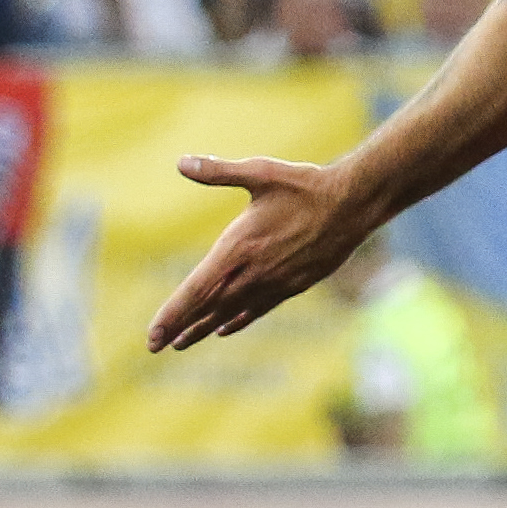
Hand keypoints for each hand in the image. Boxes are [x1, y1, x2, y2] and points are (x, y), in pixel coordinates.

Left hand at [146, 154, 372, 349]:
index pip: (196, 290)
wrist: (353, 205)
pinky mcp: (292, 285)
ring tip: (182, 344)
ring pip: (231, 313)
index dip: (172, 314)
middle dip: (181, 327)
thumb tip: (182, 162)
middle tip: (155, 345)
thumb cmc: (305, 185)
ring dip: (204, 328)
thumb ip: (218, 171)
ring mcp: (274, 282)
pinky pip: (257, 310)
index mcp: (238, 248)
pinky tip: (225, 329)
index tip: (153, 336)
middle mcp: (253, 272)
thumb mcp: (260, 172)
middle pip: (209, 308)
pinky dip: (237, 321)